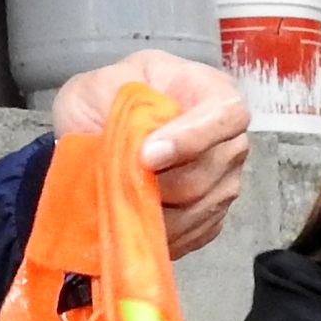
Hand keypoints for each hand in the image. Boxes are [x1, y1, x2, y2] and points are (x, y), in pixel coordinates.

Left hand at [53, 49, 251, 257]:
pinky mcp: (210, 218)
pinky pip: (190, 234)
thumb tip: (144, 142)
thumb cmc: (101, 102)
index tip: (147, 156)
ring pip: (196, 208)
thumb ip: (122, 104)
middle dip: (157, 181)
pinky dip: (155, 230)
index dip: (192, 138)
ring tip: (116, 193)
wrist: (92, 136)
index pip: (225, 114)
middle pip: (207, 171)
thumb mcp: (98, 86)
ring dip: (151, 207)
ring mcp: (224, 182)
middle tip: (113, 178)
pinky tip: (131, 213)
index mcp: (209, 91)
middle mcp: (228, 139)